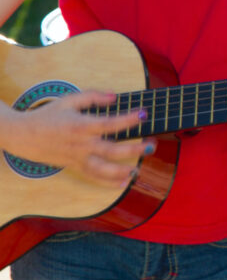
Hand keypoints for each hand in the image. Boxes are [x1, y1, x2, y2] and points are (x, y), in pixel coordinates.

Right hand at [3, 91, 151, 187]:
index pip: (109, 124)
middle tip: (151, 145)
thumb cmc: (48, 115)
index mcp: (82, 125)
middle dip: (134, 149)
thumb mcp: (69, 100)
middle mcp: (81, 144)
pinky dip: (109, 182)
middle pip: (111, 150)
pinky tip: (124, 183)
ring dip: (123, 171)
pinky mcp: (73, 166)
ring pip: (103, 169)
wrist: (22, 135)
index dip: (128, 120)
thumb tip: (115, 97)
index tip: (144, 114)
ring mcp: (77, 158)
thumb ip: (93, 96)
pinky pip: (92, 177)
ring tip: (139, 169)